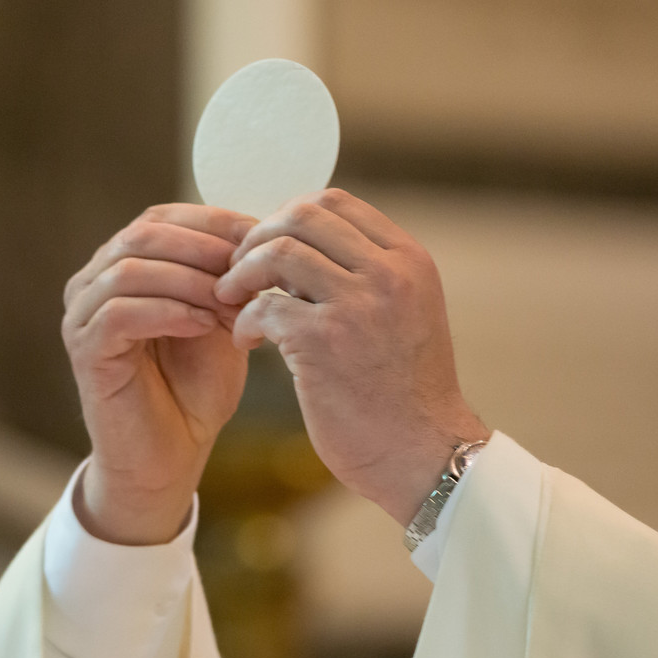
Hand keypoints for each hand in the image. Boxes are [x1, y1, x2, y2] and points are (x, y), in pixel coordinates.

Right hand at [62, 204, 254, 543]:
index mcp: (125, 264)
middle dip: (204, 247)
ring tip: (232, 302)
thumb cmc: (196, 388)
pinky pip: (119, 313)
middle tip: (249, 267)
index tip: (263, 235)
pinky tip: (204, 325)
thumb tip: (262, 232)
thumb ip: (228, 277)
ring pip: (131, 269)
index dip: (213, 220)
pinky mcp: (83, 349)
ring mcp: (82, 313)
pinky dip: (168, 311)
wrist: (172, 456)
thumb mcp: (221, 320)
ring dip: (190, 280)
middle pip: (144, 234)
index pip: (163, 217)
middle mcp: (94, 280)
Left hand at [216, 189, 489, 526]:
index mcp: (410, 260)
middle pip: (302, 215)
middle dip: (259, 237)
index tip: (270, 249)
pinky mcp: (325, 343)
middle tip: (239, 270)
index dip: (289, 218)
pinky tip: (247, 342)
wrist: (425, 454)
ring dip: (242, 274)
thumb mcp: (407, 314)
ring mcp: (358, 305)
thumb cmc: (407, 393)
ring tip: (232, 301)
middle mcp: (389, 274)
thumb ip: (369, 275)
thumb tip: (300, 245)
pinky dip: (244, 321)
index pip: (336, 202)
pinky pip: (264, 307)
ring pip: (277, 252)